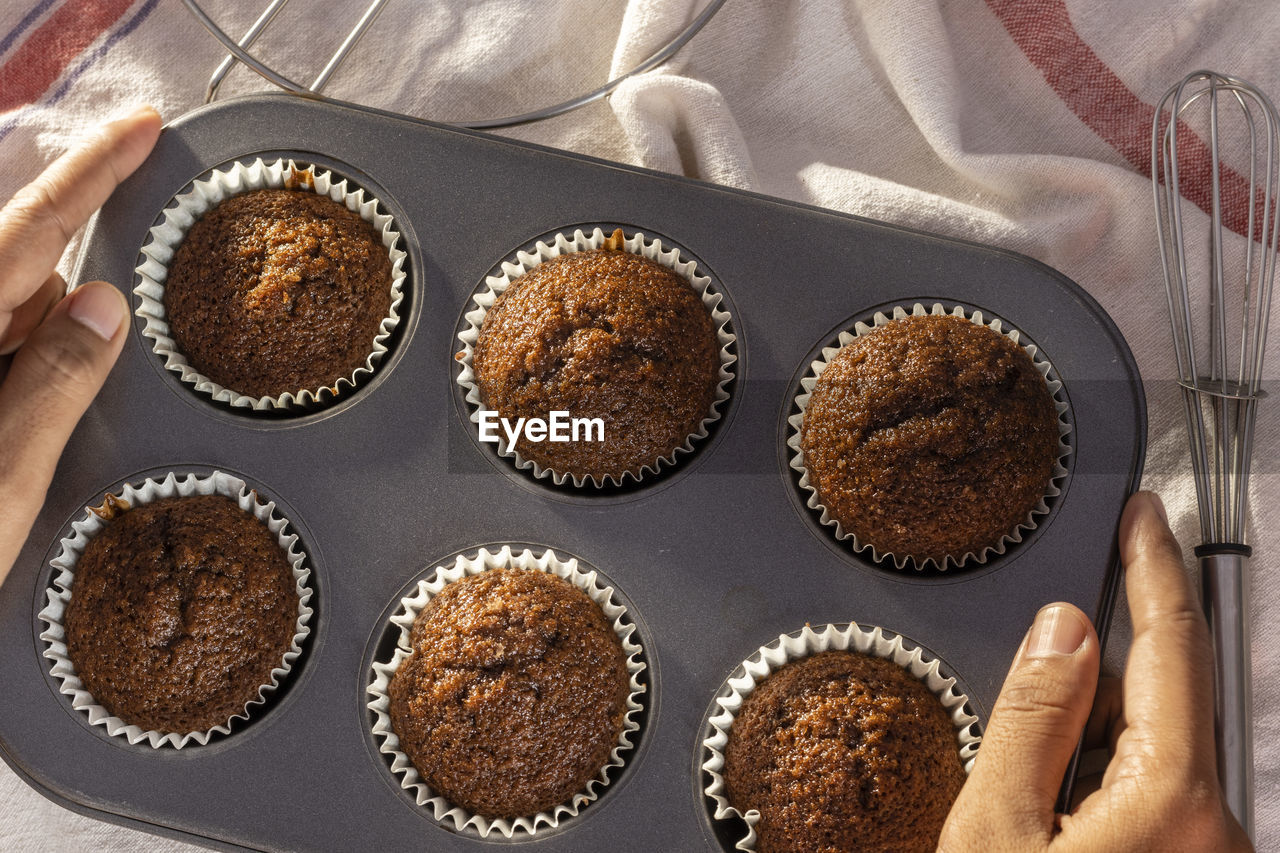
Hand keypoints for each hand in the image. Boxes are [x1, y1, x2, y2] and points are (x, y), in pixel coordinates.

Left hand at [0, 106, 160, 586]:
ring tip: (21, 439)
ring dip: (33, 352)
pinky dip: (14, 374)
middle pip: (13, 274)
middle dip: (61, 303)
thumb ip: (54, 383)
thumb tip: (104, 306)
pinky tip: (14, 427)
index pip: (29, 229)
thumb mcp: (3, 481)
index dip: (91, 174)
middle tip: (67, 383)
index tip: (141, 129)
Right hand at [938, 491, 1251, 851]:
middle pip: (1160, 704)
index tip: (1142, 516)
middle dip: (1092, 687)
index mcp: (1172, 804)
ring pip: (1152, 751)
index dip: (1155, 570)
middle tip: (1026, 734)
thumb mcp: (993, 827)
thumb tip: (1062, 627)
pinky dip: (1097, 786)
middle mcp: (1213, 830)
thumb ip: (1032, 717)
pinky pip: (1151, 795)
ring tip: (1024, 813)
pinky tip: (1046, 827)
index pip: (1175, 650)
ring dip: (1088, 748)